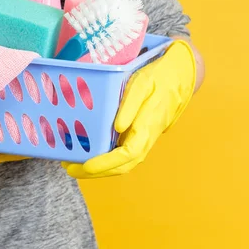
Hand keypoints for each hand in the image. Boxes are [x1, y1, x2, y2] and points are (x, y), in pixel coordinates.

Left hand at [62, 39, 196, 177]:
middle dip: (96, 172)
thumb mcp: (142, 84)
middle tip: (70, 168)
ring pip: (122, 163)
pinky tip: (88, 152)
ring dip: (98, 168)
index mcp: (148, 126)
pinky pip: (122, 153)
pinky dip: (104, 157)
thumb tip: (118, 128)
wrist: (178, 77)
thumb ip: (130, 105)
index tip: (85, 166)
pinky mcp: (138, 136)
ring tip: (73, 163)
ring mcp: (143, 139)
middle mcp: (146, 138)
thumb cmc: (157, 78)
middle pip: (122, 166)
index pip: (127, 154)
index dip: (106, 163)